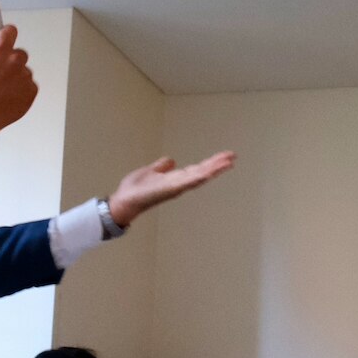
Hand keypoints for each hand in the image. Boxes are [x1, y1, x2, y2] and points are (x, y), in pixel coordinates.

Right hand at [0, 25, 37, 131]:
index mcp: (0, 52)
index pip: (11, 31)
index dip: (7, 35)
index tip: (6, 39)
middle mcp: (15, 61)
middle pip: (20, 53)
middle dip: (12, 60)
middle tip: (2, 72)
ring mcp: (26, 76)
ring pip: (25, 71)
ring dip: (17, 76)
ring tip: (4, 88)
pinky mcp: (32, 89)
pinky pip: (29, 85)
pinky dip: (23, 89)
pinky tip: (10, 95)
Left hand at [108, 152, 235, 225]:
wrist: (124, 200)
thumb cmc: (134, 190)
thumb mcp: (149, 172)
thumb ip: (161, 167)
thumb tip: (171, 161)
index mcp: (175, 179)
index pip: (197, 169)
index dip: (211, 163)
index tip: (224, 156)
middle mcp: (179, 184)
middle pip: (203, 172)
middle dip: (218, 164)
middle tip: (233, 156)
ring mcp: (176, 187)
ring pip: (200, 176)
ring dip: (214, 169)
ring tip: (228, 161)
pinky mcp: (170, 189)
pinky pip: (187, 182)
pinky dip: (199, 177)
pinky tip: (209, 172)